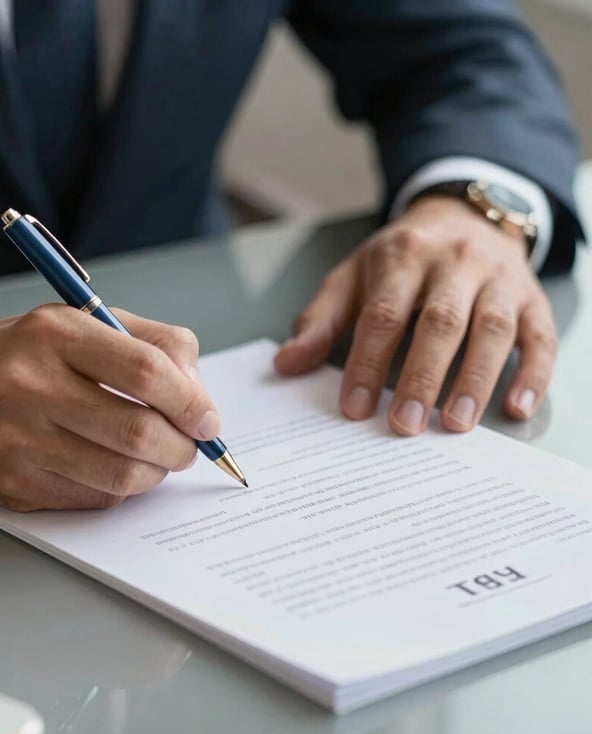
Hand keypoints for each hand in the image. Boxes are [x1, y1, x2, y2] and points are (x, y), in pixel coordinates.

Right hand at [0, 306, 220, 510]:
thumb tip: (199, 397)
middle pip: (138, 431)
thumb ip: (152, 344)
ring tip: (156, 457)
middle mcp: (29, 386)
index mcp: (55, 335)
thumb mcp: (83, 322)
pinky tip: (112, 467)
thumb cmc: (22, 352)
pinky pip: (93, 501)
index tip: (209, 419)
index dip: (191, 401)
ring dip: (156, 473)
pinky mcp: (10, 486)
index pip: (145, 371)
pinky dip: (119, 489)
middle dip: (183, 447)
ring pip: (120, 477)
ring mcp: (15, 442)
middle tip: (189, 446)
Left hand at [274, 196, 556, 434]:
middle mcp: (455, 262)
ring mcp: (499, 278)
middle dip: (422, 376)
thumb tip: (286, 364)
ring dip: (475, 379)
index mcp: (403, 257)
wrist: (464, 216)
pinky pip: (540, 335)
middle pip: (440, 322)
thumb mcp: (353, 277)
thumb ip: (321, 321)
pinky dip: (533, 373)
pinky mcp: (531, 296)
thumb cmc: (401, 258)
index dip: (368, 363)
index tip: (354, 408)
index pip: (383, 314)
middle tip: (405, 425)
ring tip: (455, 424)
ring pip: (492, 329)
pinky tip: (517, 407)